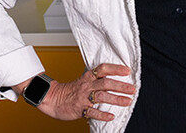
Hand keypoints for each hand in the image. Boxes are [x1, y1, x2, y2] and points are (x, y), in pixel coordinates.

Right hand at [15, 63, 134, 121]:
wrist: (53, 98)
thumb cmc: (71, 90)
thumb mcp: (84, 80)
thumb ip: (97, 79)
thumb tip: (115, 77)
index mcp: (88, 76)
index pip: (103, 69)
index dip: (115, 69)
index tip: (127, 71)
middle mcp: (87, 85)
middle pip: (106, 83)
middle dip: (120, 86)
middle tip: (133, 89)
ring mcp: (83, 97)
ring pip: (101, 96)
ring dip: (116, 99)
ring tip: (127, 101)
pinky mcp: (80, 108)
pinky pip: (92, 112)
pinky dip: (102, 114)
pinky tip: (111, 116)